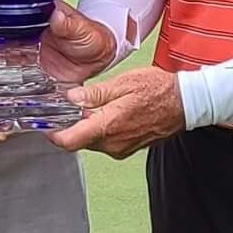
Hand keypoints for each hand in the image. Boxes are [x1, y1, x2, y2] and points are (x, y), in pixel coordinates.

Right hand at [0, 2, 118, 86]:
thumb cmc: (91, 35)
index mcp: (33, 18)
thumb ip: (69, 23)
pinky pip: (10, 76)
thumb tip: (58, 16)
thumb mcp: (81, 27)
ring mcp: (25, 55)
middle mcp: (24, 36)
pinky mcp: (30, 73)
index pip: (2, 14)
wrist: (100, 56)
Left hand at [54, 64, 186, 156]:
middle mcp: (113, 144)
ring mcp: (121, 148)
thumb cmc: (159, 90)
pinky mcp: (128, 148)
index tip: (46, 124)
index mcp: (108, 126)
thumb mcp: (122, 83)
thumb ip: (94, 94)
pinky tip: (109, 112)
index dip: (53, 134)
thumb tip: (72, 98)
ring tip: (93, 105)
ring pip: (93, 141)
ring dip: (88, 126)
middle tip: (70, 106)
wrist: (186, 103)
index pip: (70, 141)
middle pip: (79, 140)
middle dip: (72, 125)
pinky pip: (107, 142)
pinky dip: (102, 129)